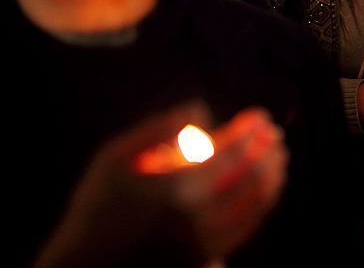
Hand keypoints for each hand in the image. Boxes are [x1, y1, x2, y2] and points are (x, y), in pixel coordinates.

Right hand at [34, 103, 287, 267]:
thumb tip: (202, 111)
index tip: (260, 116)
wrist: (85, 265)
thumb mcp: (114, 156)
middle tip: (274, 135)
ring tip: (278, 158)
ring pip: (255, 205)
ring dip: (272, 176)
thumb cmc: (98, 204)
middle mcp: (197, 217)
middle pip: (250, 178)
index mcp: (176, 187)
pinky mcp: (205, 259)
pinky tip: (264, 189)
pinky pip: (246, 229)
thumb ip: (159, 127)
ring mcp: (204, 242)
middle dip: (267, 151)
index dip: (250, 131)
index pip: (230, 151)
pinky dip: (262, 205)